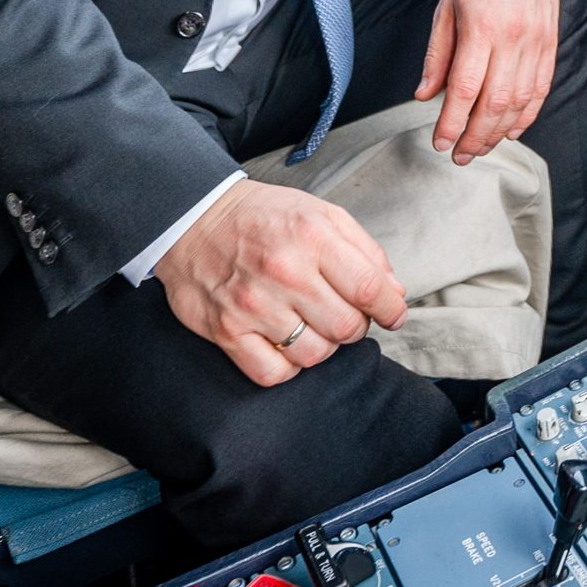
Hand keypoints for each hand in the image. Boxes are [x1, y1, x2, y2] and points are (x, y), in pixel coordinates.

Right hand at [151, 179, 408, 386]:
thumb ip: (364, 249)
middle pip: (346, 327)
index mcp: (312, 237)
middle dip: (356, 326)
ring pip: (314, 355)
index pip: (369, 288)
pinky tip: (286, 344)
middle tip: (345, 314)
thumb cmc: (261, 217)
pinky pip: (273, 373)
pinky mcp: (227, 331)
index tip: (393, 314)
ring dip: (323, 346)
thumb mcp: (320, 213)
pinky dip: (287, 367)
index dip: (390, 309)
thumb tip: (394, 292)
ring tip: (314, 326)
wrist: (193, 217)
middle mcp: (284, 271)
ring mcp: (253, 305)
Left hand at [417, 0, 561, 164]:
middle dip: (475, 137)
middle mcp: (512, 39)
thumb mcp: (446, 3)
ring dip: (499, 131)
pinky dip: (527, 114)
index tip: (440, 142)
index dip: (451, 123)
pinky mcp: (551, 42)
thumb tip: (424, 93)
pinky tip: (512, 129)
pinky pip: (541, 88)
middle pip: (493, 103)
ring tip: (481, 147)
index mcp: (481, 27)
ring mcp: (536, 42)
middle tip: (459, 155)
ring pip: (519, 101)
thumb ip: (438, 52)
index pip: (463, 89)